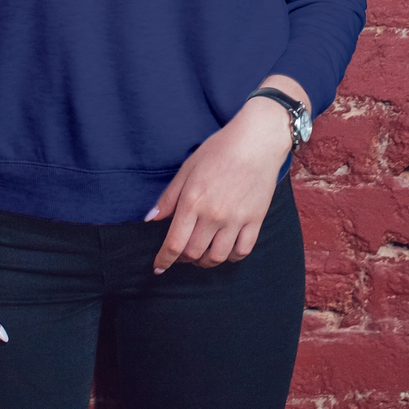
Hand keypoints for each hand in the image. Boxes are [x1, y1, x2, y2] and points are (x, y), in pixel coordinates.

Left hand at [142, 94, 294, 271]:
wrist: (257, 140)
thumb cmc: (219, 150)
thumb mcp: (187, 169)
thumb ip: (169, 197)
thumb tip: (151, 219)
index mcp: (193, 201)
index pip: (174, 243)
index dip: (163, 260)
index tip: (158, 267)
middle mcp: (213, 215)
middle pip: (193, 254)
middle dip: (182, 259)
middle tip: (180, 253)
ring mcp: (236, 220)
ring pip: (217, 257)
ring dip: (205, 261)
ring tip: (201, 254)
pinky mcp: (255, 220)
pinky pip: (242, 251)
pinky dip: (231, 257)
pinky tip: (225, 249)